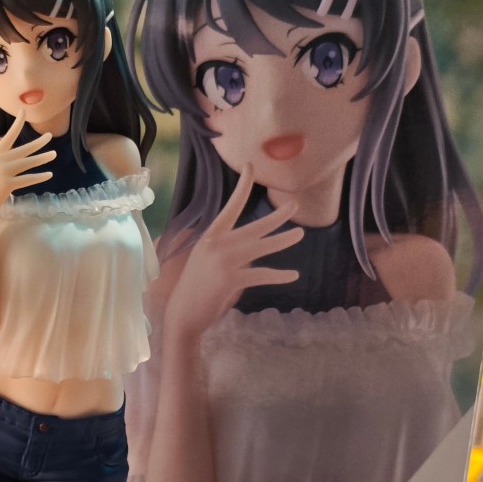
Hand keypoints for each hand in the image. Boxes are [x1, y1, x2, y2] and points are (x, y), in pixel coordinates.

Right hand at [0, 111, 54, 223]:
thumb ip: (1, 158)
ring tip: (54, 154)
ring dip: (42, 158)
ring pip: (28, 162)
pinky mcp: (7, 183)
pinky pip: (28, 178)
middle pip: (23, 149)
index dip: (17, 123)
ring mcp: (3, 171)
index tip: (24, 111)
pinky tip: (49, 174)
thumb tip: (15, 152)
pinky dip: (39, 176)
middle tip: (49, 136)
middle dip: (38, 143)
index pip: (9, 135)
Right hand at [163, 165, 303, 344]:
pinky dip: (279, 275)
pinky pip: (261, 274)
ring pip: (260, 247)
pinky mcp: (229, 279)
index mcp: (210, 237)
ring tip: (300, 234)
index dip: (242, 187)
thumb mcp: (205, 262)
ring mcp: (222, 261)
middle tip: (295, 205)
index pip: (230, 207)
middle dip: (276, 216)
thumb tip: (251, 249)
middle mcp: (216, 244)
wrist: (182, 315)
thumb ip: (227, 251)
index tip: (251, 167)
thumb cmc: (195, 290)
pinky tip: (293, 275)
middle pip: (252, 226)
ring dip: (282, 240)